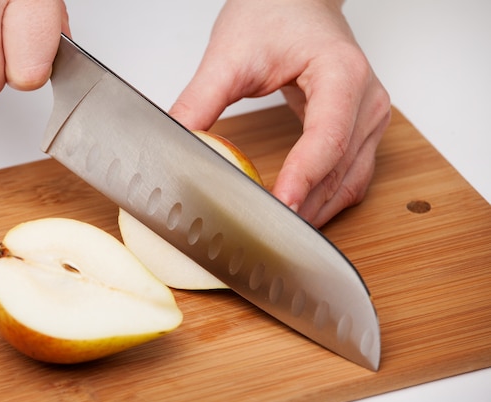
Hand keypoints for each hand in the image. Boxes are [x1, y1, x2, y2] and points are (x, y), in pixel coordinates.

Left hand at [169, 0, 390, 226]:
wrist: (296, 2)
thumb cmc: (275, 14)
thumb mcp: (229, 55)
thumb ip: (200, 100)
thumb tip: (177, 142)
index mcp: (342, 74)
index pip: (327, 138)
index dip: (303, 179)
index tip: (278, 209)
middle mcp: (366, 100)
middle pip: (340, 170)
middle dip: (305, 208)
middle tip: (266, 235)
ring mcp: (368, 117)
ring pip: (350, 183)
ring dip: (316, 212)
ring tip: (279, 234)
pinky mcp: (359, 129)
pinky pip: (349, 177)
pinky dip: (324, 200)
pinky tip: (297, 213)